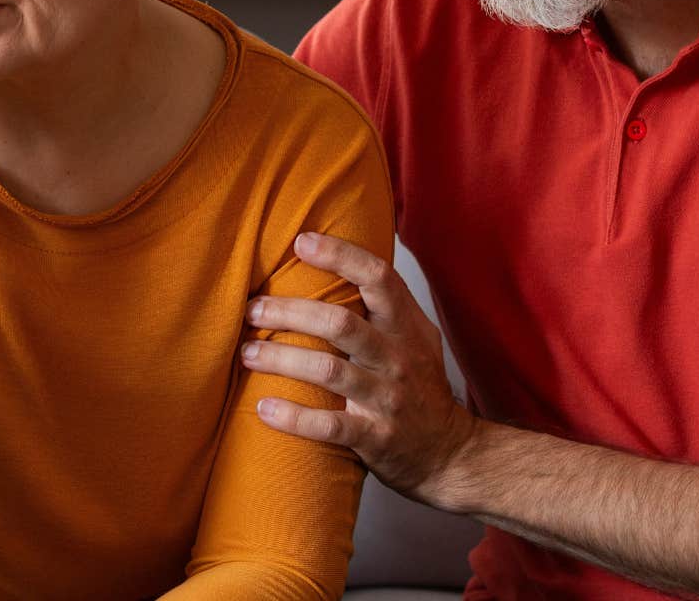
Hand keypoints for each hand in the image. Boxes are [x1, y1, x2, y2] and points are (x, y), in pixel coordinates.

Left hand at [242, 231, 477, 505]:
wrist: (452, 455)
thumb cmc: (420, 389)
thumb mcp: (416, 340)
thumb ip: (383, 307)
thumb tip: (332, 263)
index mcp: (407, 328)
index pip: (379, 278)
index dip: (340, 255)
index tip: (301, 242)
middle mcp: (399, 358)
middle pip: (340, 323)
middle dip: (290, 312)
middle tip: (253, 309)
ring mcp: (388, 399)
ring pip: (329, 371)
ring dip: (281, 358)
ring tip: (247, 353)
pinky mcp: (377, 438)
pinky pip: (330, 426)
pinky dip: (293, 417)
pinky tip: (263, 408)